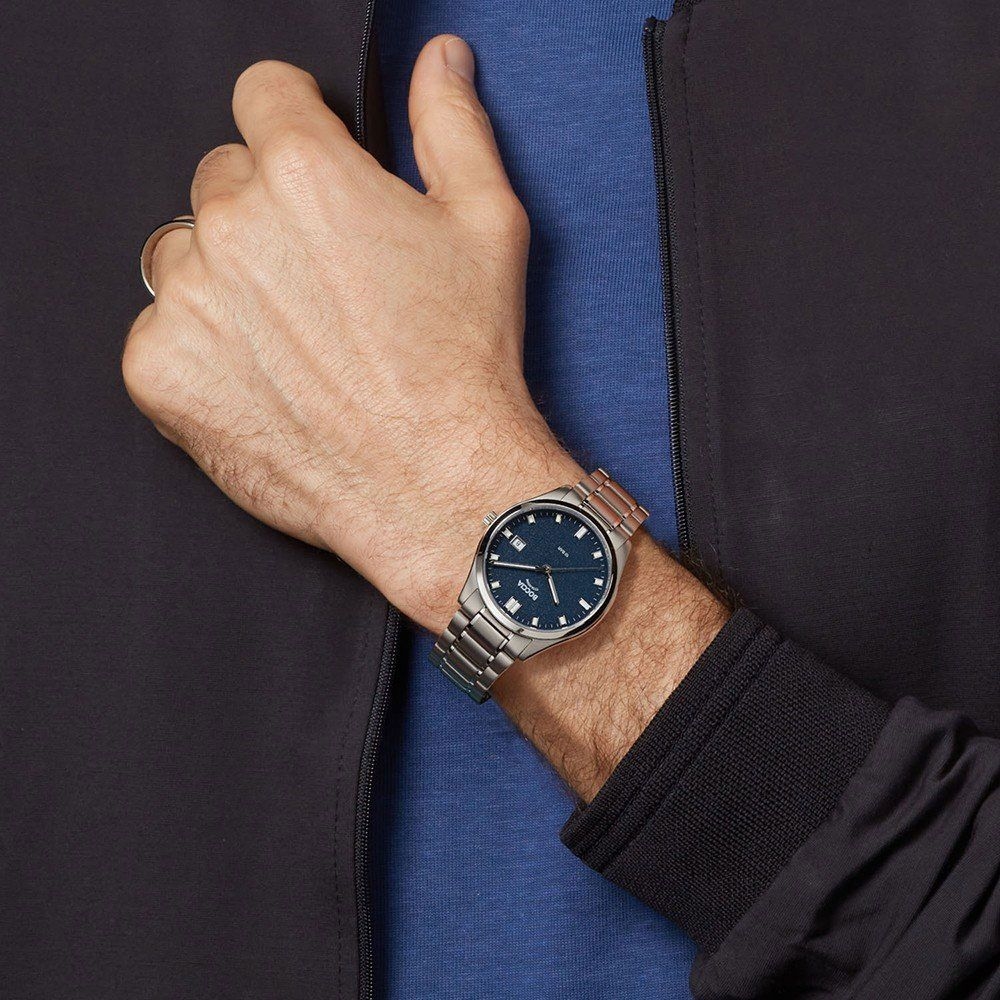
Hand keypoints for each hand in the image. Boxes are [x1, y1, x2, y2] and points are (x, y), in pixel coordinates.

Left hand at [123, 35, 727, 800]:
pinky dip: (203, 350)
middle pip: (223, 179)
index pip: (263, 96)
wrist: (437, 482)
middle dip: (267, 214)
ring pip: (184, 255)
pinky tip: (265, 380)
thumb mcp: (486, 225)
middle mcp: (232, 224)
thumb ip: (450, 125)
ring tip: (294, 338)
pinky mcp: (160, 369)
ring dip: (226, 280)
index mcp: (306, 171)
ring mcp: (188, 300)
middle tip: (323, 282)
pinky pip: (162, 330)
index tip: (313, 168)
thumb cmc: (466, 360)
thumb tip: (440, 60)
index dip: (298, 128)